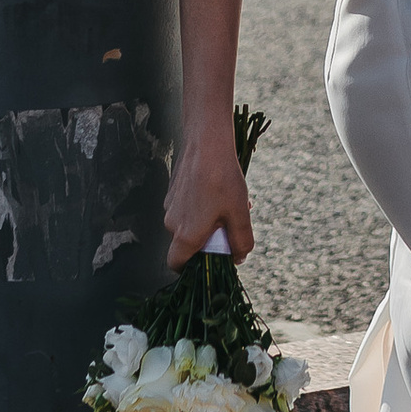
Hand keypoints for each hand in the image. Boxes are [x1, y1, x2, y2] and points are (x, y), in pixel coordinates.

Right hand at [163, 135, 250, 271]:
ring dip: (206, 221)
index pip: (176, 264)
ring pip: (187, 224)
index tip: (211, 260)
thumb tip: (239, 258)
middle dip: (207, 240)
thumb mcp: (240, 214)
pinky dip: (200, 207)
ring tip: (229, 204)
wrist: (206, 142)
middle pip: (186, 244)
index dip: (191, 268)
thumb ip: (240, 241)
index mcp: (185, 235)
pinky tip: (217, 190)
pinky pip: (185, 208)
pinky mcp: (172, 191)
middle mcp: (172, 223)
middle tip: (229, 225)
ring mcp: (170, 206)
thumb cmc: (223, 179)